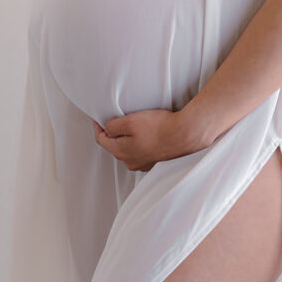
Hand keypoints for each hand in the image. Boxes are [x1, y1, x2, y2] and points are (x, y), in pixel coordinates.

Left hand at [91, 108, 207, 171]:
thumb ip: (113, 126)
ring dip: (128, 139)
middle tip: (117, 119)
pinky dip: (140, 143)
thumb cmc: (158, 127)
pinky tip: (148, 134)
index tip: (98, 118)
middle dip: (113, 133)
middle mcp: (130, 161)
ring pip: (128, 149)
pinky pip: (141, 152)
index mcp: (121, 151)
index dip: (98, 127)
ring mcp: (143, 163)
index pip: (101, 140)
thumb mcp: (130, 121)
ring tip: (135, 126)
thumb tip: (106, 129)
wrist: (184, 134)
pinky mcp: (154, 161)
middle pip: (114, 145)